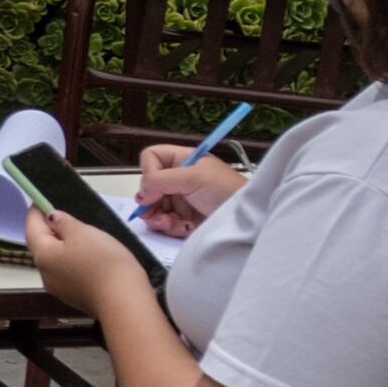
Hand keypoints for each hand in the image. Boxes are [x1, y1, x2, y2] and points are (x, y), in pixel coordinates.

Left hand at [22, 203, 155, 324]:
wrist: (123, 301)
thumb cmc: (102, 261)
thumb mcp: (83, 233)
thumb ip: (64, 222)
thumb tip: (52, 218)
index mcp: (42, 256)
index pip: (31, 228)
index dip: (35, 212)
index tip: (40, 199)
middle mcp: (45, 274)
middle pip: (42, 245)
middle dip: (49, 228)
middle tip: (61, 212)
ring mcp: (59, 289)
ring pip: (56, 260)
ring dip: (62, 245)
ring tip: (78, 232)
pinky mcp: (75, 297)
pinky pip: (69, 272)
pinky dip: (73, 259)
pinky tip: (87, 255)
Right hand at [131, 147, 248, 236]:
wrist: (248, 218)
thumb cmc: (224, 191)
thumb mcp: (192, 178)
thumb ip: (160, 181)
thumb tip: (140, 195)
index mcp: (182, 160)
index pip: (151, 158)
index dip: (148, 172)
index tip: (154, 189)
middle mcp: (179, 178)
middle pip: (149, 186)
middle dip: (150, 201)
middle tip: (153, 212)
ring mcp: (182, 199)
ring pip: (154, 207)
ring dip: (158, 217)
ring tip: (168, 223)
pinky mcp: (185, 219)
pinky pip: (166, 222)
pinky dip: (169, 227)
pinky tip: (181, 228)